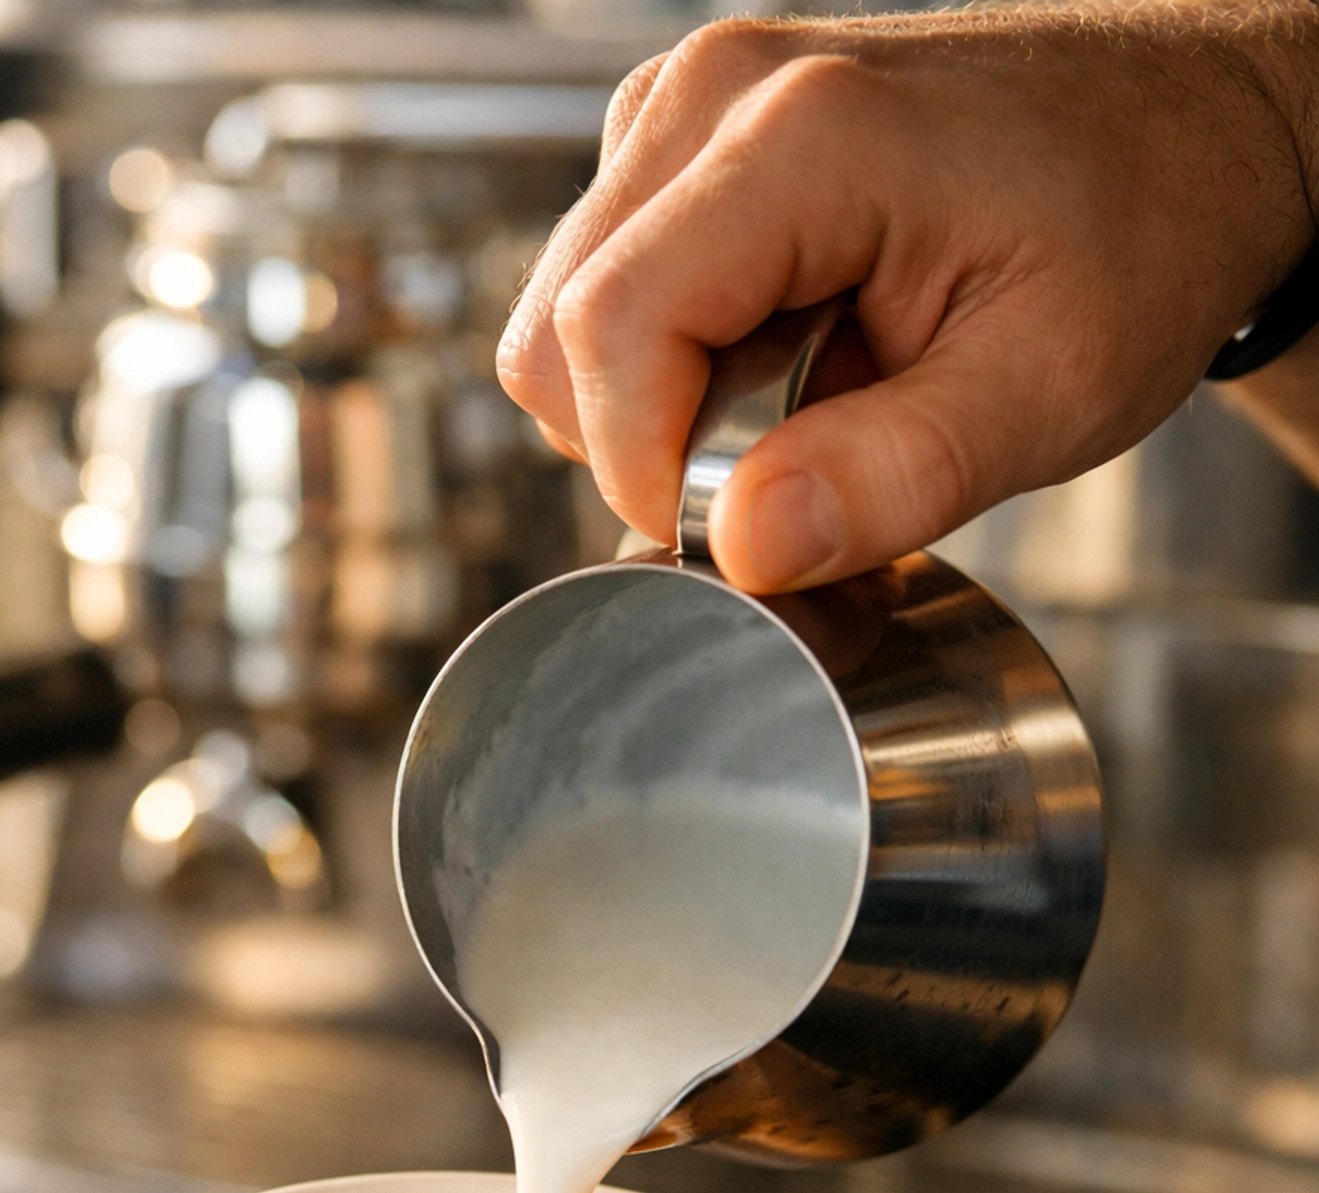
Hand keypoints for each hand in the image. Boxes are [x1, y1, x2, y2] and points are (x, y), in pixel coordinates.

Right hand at [496, 4, 1318, 588]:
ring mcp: (689, 107)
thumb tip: (741, 546)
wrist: (1186, 128)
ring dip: (664, 409)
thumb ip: (893, 475)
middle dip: (651, 449)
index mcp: (802, 137)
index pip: (607, 332)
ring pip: (564, 321)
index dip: (648, 473)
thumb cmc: (1141, 231)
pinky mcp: (684, 145)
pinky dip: (676, 365)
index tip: (747, 533)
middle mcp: (714, 95)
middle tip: (802, 463)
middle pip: (557, 331)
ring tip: (813, 395)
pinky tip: (791, 355)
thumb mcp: (1050, 388)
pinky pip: (607, 295)